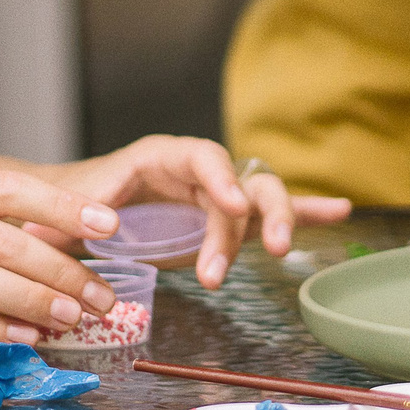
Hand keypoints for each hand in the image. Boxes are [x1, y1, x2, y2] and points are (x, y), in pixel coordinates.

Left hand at [51, 135, 351, 287]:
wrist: (71, 211)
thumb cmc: (70, 204)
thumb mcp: (69, 205)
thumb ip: (75, 215)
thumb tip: (86, 227)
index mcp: (161, 157)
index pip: (201, 158)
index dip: (221, 178)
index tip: (233, 206)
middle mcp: (198, 171)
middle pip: (243, 180)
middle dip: (260, 213)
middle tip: (269, 250)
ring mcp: (218, 194)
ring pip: (262, 198)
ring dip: (277, 224)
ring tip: (283, 252)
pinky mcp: (227, 220)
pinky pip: (269, 215)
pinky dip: (307, 212)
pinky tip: (341, 211)